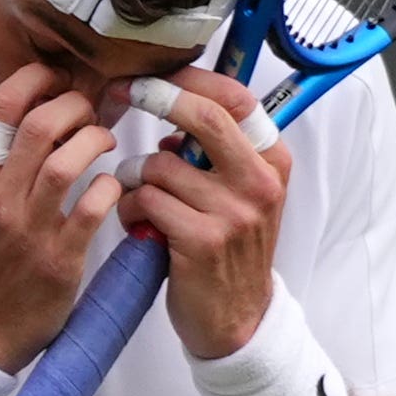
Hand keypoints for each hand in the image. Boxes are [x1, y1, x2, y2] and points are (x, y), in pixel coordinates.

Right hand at [0, 65, 122, 371]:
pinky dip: (108, 188)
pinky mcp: (61, 260)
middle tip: (86, 108)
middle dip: (74, 104)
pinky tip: (109, 185)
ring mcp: (31, 231)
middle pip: (43, 127)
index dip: (34, 79)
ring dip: (96, 140)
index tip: (53, 77)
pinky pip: (93, 210)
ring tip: (103, 140)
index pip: (1, 108)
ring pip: (71, 163)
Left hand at [114, 67, 290, 359]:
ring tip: (140, 200)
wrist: (236, 320)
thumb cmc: (228, 251)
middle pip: (203, 116)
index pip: (236, 99)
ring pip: (160, 164)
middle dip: (154, 97)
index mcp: (273, 162)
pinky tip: (140, 225)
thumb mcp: (241, 194)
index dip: (189, 78)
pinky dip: (131, 208)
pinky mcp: (202, 241)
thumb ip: (215, 151)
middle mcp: (260, 183)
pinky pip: (147, 200)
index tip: (152, 74)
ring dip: (135, 177)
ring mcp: (234, 213)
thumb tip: (173, 104)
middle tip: (121, 92)